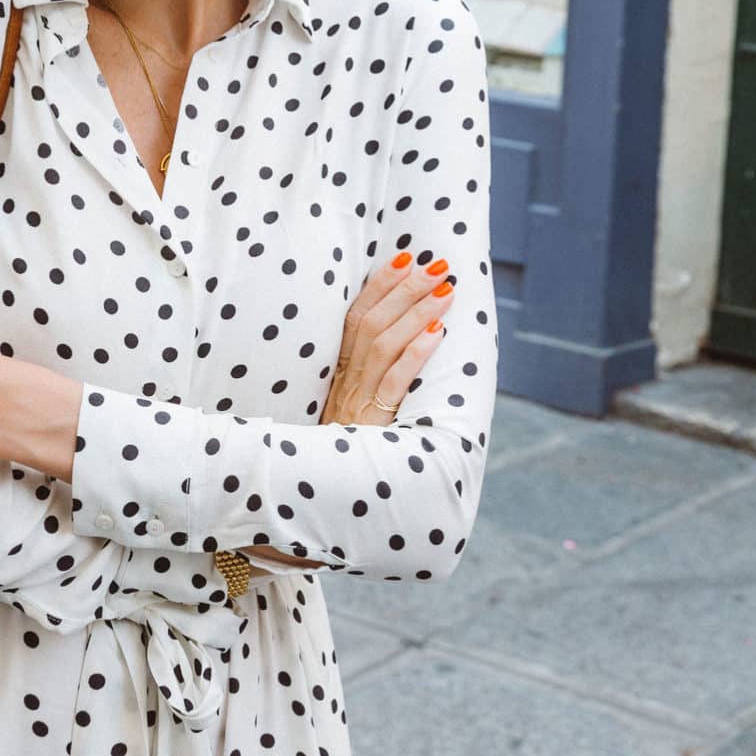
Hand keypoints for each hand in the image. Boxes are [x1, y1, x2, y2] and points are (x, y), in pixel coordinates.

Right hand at [246, 252, 454, 573]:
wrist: (311, 498)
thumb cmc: (333, 454)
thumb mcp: (342, 410)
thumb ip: (361, 379)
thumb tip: (391, 339)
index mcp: (335, 374)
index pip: (354, 318)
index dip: (379, 286)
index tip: (403, 257)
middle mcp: (343, 382)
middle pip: (372, 323)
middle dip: (405, 289)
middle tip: (435, 264)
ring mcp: (356, 402)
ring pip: (385, 346)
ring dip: (416, 312)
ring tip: (444, 289)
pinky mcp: (370, 424)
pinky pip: (394, 383)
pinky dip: (415, 355)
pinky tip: (438, 334)